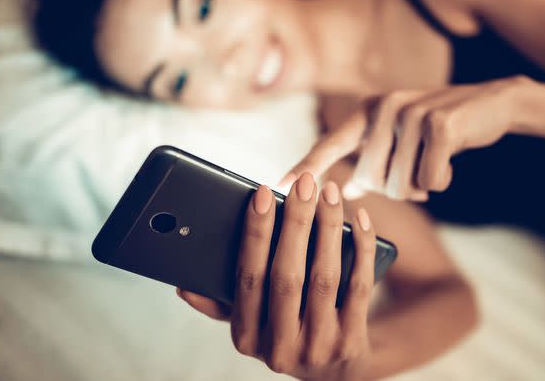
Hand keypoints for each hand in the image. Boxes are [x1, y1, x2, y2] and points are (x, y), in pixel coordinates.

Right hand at [178, 173, 376, 379]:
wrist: (335, 374)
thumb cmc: (285, 332)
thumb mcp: (250, 326)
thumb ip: (220, 304)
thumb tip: (184, 285)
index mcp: (246, 337)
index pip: (247, 278)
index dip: (254, 234)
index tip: (262, 194)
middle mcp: (280, 347)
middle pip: (287, 276)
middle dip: (296, 223)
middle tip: (304, 182)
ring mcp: (318, 346)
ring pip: (324, 277)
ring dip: (328, 228)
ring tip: (329, 192)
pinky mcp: (352, 341)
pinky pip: (359, 286)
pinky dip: (360, 248)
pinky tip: (358, 219)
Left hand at [279, 77, 524, 200]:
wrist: (492, 104)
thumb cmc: (441, 130)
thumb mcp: (402, 141)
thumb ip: (373, 160)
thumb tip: (347, 188)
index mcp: (368, 112)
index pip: (330, 144)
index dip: (306, 166)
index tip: (280, 185)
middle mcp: (383, 107)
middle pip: (371, 180)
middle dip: (396, 190)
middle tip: (417, 177)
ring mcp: (410, 112)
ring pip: (400, 185)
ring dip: (420, 188)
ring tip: (433, 166)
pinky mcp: (439, 123)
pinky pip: (430, 180)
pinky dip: (441, 181)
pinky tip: (450, 163)